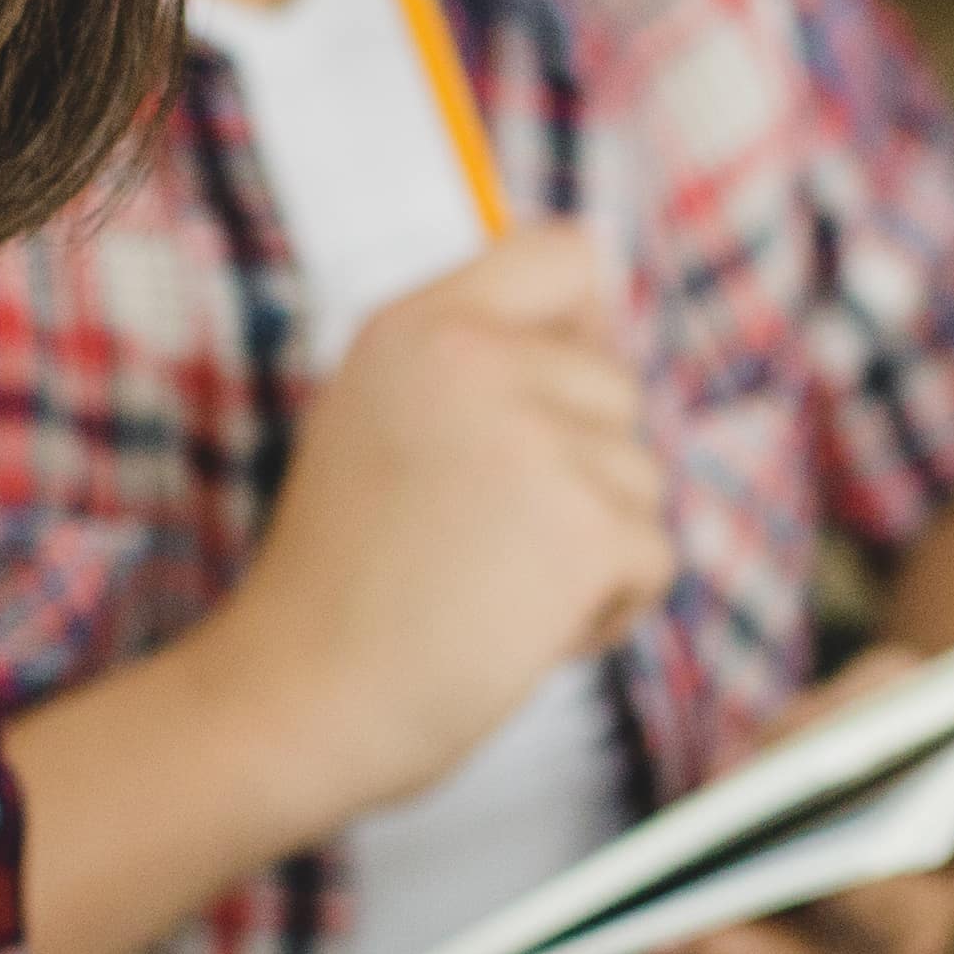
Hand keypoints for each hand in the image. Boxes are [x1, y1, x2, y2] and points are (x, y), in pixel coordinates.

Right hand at [213, 223, 671, 814]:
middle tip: (480, 540)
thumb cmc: (339, 584)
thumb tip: (603, 330)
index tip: (554, 395)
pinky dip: (608, 608)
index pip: (563, 253)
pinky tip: (521, 631)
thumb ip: (473, 364)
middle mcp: (478, 360)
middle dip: (580, 466)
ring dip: (590, 546)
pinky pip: (654, 556)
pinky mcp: (587, 524)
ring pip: (641, 476)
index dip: (582, 320)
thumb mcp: (379, 422)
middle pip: (616, 380)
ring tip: (488, 588)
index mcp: (418, 325)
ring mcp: (538, 438)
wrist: (298, 700)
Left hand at [515, 646, 953, 953]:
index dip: (865, 901)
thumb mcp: (903, 694)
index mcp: (922, 904)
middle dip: (727, 953)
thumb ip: (845, 716)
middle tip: (664, 937)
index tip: (827, 875)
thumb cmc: (912, 729)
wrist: (908, 775)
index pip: (897, 916)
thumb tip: (731, 770)